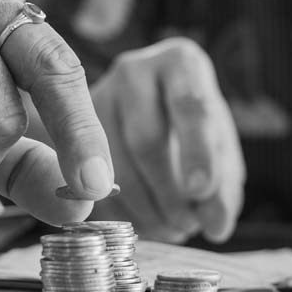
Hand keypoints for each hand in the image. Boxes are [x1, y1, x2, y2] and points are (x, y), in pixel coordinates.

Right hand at [88, 37, 243, 242]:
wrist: (148, 113)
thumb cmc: (191, 129)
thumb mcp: (219, 150)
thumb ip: (224, 187)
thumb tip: (216, 225)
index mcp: (181, 64)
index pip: (190, 105)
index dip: (197, 151)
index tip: (201, 191)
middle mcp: (135, 70)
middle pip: (147, 141)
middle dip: (170, 195)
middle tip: (189, 225)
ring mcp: (96, 97)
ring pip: (113, 167)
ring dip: (146, 211)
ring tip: (172, 227)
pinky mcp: (68, 130)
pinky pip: (88, 184)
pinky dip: (120, 214)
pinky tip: (144, 221)